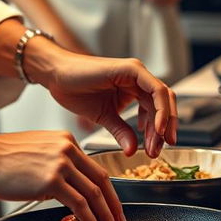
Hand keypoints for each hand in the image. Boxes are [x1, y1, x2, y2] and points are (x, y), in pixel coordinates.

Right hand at [0, 128, 126, 220]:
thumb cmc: (1, 158)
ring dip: (105, 216)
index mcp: (65, 140)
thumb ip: (56, 162)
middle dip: (113, 205)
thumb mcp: (37, 150)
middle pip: (102, 180)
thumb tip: (66, 185)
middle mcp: (67, 148)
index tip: (111, 205)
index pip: (95, 167)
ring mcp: (61, 163)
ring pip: (94, 194)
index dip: (107, 190)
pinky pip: (80, 205)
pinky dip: (90, 220)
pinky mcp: (52, 181)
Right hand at [26, 44, 177, 157]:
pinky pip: (156, 90)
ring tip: (155, 144)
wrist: (56, 75)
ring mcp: (135, 71)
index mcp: (133, 87)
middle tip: (159, 150)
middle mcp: (137, 78)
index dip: (159, 131)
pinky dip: (160, 110)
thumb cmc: (75, 90)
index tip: (155, 150)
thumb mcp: (103, 116)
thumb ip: (121, 131)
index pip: (156, 109)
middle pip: (164, 103)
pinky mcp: (131, 69)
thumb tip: (133, 151)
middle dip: (164, 128)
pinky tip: (154, 128)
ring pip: (164, 97)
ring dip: (163, 122)